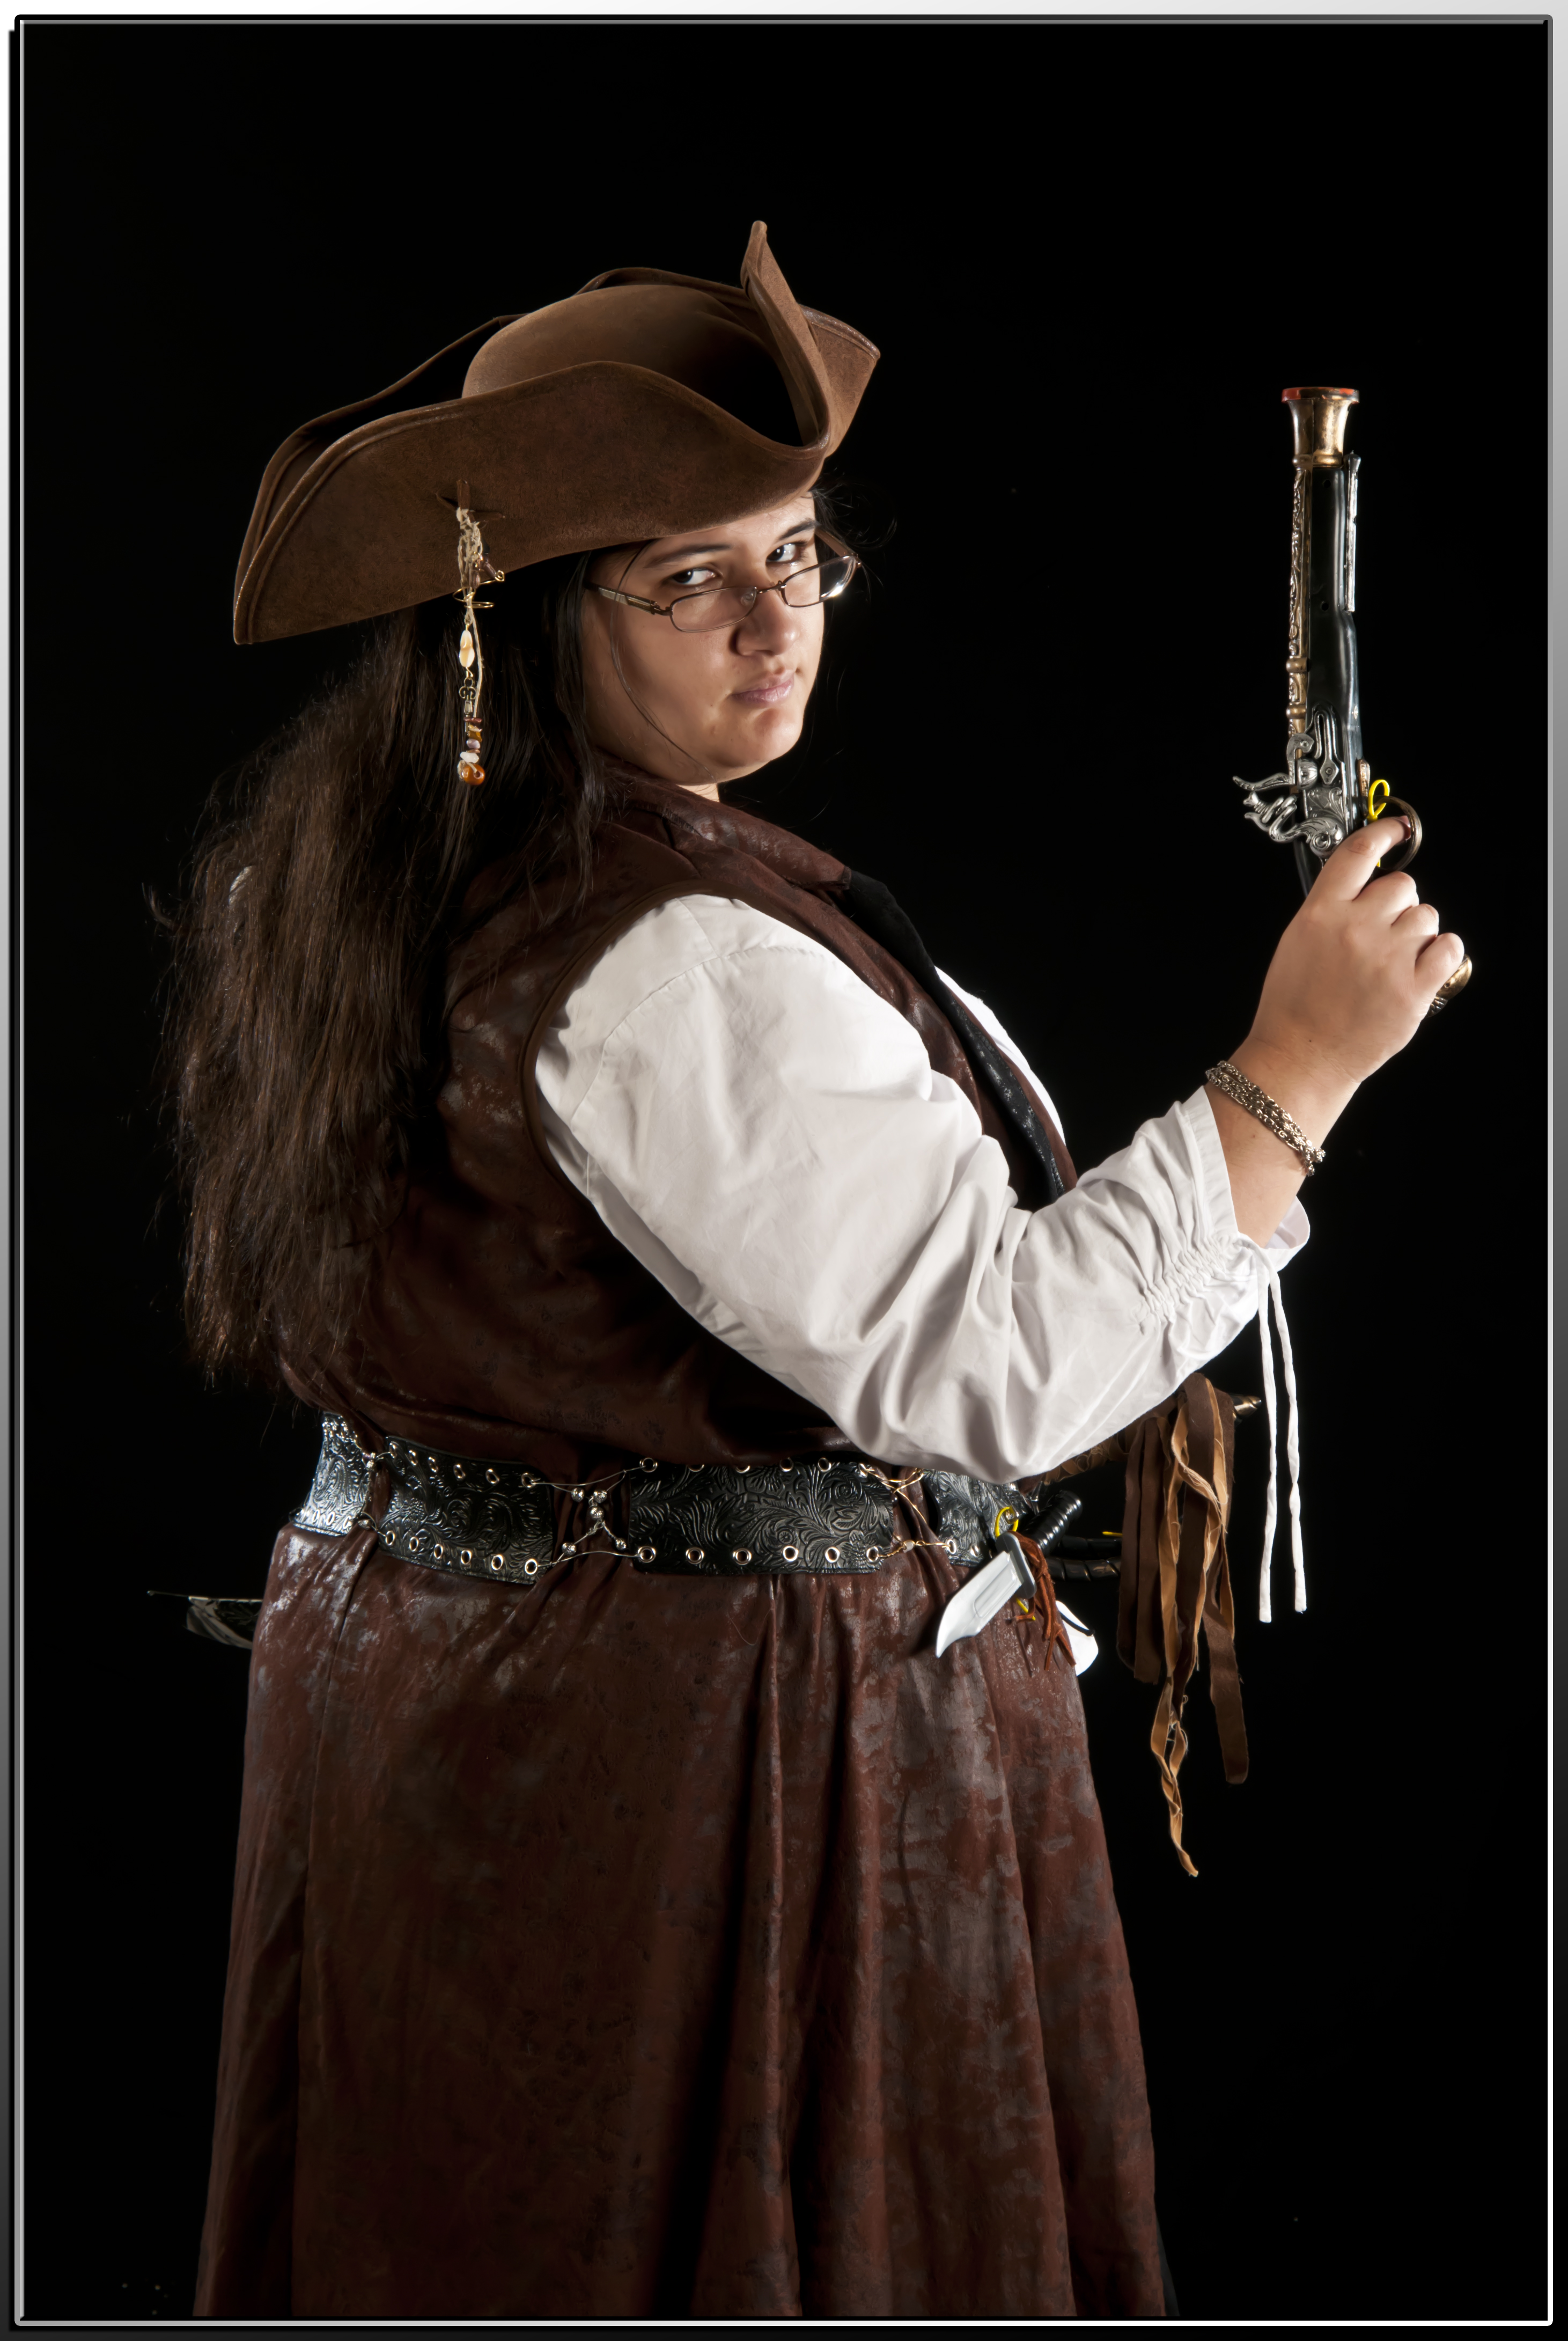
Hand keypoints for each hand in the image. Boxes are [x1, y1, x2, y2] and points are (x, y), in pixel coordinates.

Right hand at [1207, 820, 1466, 1242]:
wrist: (1301, 1060)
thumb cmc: (1293, 1010)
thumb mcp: (1296, 945)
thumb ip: (1329, 910)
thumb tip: (1362, 888)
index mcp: (1320, 915)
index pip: (1358, 854)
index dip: (1384, 835)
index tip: (1397, 829)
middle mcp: (1355, 930)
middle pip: (1403, 887)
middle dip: (1398, 906)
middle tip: (1383, 935)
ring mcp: (1387, 959)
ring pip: (1427, 918)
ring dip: (1418, 934)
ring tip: (1394, 962)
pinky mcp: (1413, 989)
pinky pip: (1448, 948)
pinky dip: (1441, 955)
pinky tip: (1421, 969)